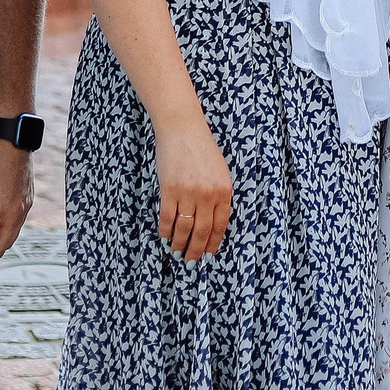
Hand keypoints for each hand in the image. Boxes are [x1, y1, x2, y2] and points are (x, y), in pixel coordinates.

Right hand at [154, 115, 233, 261]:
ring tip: (177, 251)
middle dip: (197, 250)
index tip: (210, 253)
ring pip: (185, 228)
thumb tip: (212, 221)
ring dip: (180, 243)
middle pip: (203, 231)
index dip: (214, 242)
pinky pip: (167, 218)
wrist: (182, 128)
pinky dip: (165, 230)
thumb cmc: (201, 147)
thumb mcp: (219, 170)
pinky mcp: (170, 190)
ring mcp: (188, 193)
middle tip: (191, 261)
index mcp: (224, 189)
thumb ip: (218, 194)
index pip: (221, 224)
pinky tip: (165, 236)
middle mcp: (208, 194)